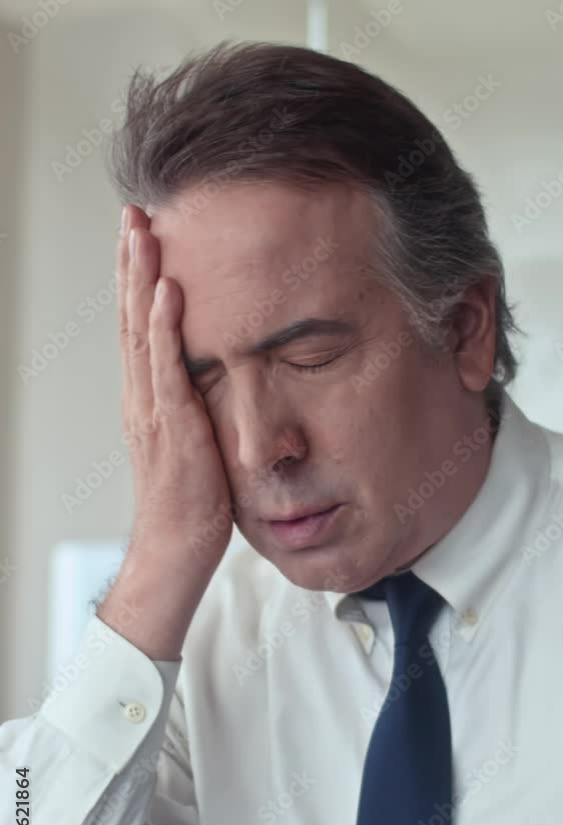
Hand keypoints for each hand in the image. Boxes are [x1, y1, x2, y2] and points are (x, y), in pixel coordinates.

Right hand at [120, 204, 232, 572]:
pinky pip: (167, 369)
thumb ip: (194, 406)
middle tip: (134, 213)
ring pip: (141, 332)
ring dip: (141, 278)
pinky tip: (169, 290)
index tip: (142, 237)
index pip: (139, 327)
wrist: (176, 548)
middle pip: (132, 317)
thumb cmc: (190, 501)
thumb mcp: (193, 442)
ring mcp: (153, 409)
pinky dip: (166, 328)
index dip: (137, 281)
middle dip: (132, 263)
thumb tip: (214, 378)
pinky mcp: (173, 427)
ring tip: (142, 230)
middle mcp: (142, 395)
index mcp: (147, 397)